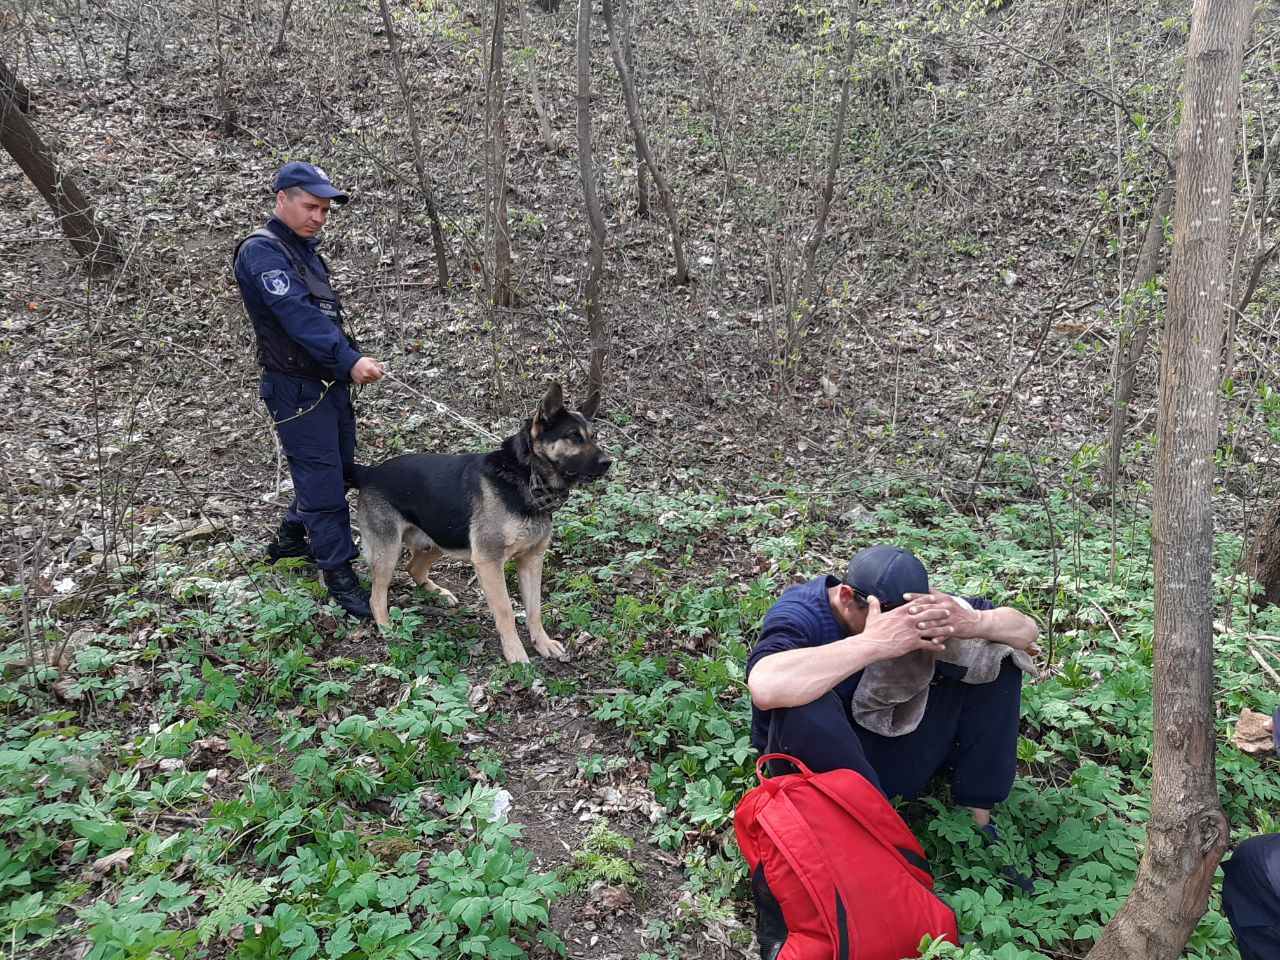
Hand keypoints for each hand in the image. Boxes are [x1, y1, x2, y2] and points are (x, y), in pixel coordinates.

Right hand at [351, 357, 384, 384]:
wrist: (350, 363)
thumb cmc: (361, 361)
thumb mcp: (371, 360)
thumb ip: (378, 364)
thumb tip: (382, 366)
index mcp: (370, 369)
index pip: (380, 376)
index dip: (381, 375)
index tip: (381, 374)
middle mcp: (367, 375)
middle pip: (376, 379)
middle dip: (377, 376)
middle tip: (375, 373)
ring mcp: (362, 379)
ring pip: (371, 381)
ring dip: (372, 378)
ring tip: (369, 373)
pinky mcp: (359, 382)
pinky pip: (366, 382)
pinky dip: (367, 379)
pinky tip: (365, 375)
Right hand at [858, 595, 946, 662]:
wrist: (871, 645)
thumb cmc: (872, 631)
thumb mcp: (873, 616)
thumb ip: (874, 605)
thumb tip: (871, 596)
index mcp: (900, 612)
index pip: (917, 603)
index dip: (927, 600)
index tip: (934, 598)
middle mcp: (909, 620)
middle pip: (928, 614)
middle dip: (940, 612)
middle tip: (948, 612)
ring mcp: (912, 632)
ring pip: (932, 629)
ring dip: (943, 629)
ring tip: (951, 629)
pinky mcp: (912, 643)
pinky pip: (928, 644)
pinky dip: (936, 645)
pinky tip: (943, 646)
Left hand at [904, 592, 1041, 654]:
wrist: (976, 622)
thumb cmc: (958, 611)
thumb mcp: (948, 600)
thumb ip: (935, 595)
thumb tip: (924, 586)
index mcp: (944, 599)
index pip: (927, 596)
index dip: (916, 596)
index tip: (904, 596)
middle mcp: (948, 608)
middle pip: (932, 608)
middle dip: (920, 610)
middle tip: (909, 611)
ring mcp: (952, 619)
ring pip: (938, 622)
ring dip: (929, 624)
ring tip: (919, 626)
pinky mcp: (956, 629)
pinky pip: (946, 634)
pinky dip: (939, 638)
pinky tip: (932, 642)